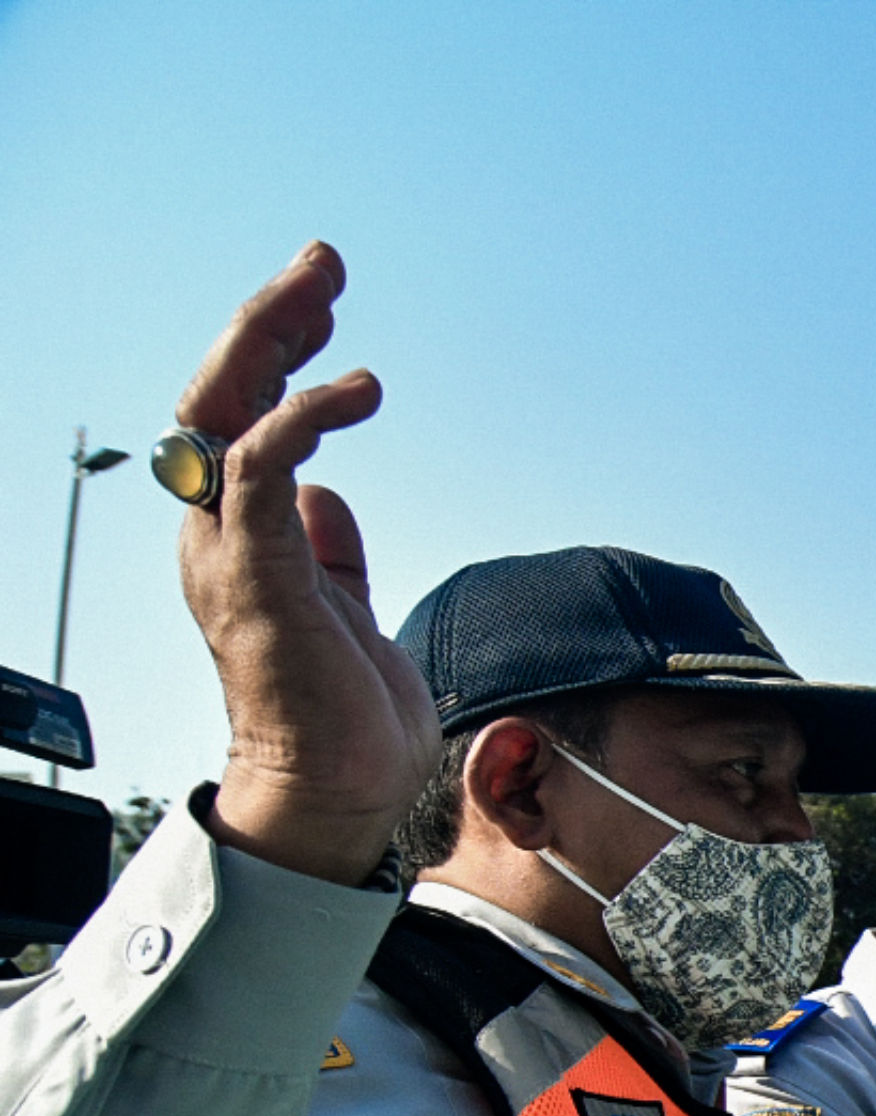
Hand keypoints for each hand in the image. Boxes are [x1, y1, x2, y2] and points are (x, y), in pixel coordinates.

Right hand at [176, 243, 440, 883]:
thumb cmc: (343, 710)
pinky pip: (262, 472)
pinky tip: (353, 391)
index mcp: (240, 532)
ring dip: (274, 344)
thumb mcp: (343, 605)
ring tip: (328, 295)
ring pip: (223, 413)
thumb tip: (327, 492)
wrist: (338, 790)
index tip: (328, 305)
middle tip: (322, 261)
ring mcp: (232, 553)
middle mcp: (219, 531)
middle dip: (269, 319)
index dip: (278, 351)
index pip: (241, 413)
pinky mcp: (259, 578)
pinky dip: (301, 420)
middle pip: (219, 392)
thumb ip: (329, 549)